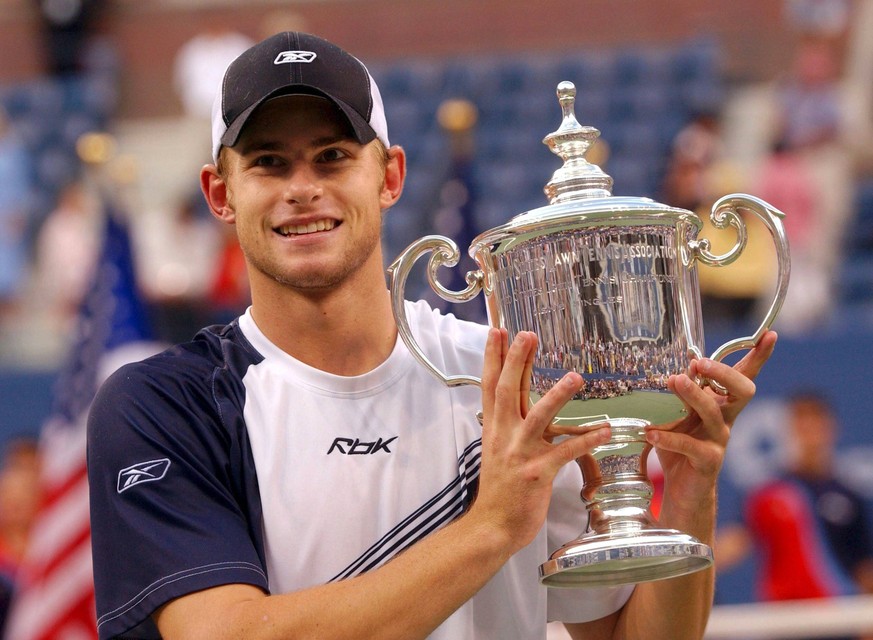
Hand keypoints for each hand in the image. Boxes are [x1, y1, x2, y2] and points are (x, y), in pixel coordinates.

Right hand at [474, 329, 609, 552]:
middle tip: (527, 334)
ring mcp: (519, 454)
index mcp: (494, 427)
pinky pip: (565, 453)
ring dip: (557, 395)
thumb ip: (509, 423)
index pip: (490, 385)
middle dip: (516, 361)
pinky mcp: (537, 474)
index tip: (498, 330)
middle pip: (507, 390)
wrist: (493, 526)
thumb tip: (517, 400)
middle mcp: (503, 436)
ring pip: (538, 417)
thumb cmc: (501, 488)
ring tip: (576, 376)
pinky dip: (586, 440)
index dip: (493, 357)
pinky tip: (605, 429)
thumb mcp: (497, 448)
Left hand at [645, 330, 777, 519]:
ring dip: (693, 395)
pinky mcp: (707, 462)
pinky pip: (690, 446)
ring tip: (673, 381)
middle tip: (696, 361)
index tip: (769, 334)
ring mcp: (719, 441)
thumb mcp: (677, 415)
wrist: (682, 491)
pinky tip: (650, 431)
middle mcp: (727, 420)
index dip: (758, 357)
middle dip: (723, 371)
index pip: (744, 377)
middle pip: (742, 390)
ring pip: (715, 413)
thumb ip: (679, 394)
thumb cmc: (679, 447)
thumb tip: (676, 368)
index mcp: (722, 404)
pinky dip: (668, 436)